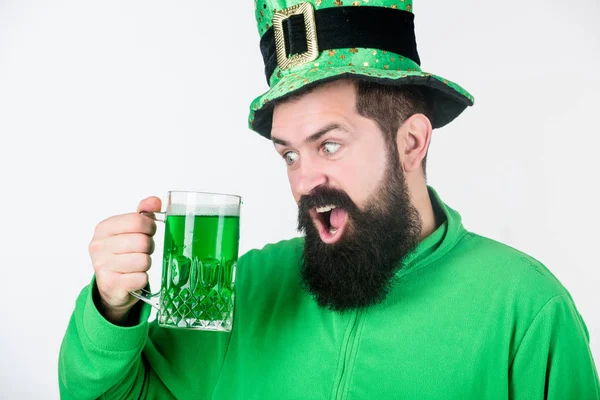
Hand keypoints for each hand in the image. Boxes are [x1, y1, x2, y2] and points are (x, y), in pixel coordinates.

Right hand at [88, 196, 160, 323]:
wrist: (110, 285)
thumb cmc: (122, 253)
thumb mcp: (130, 230)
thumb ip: (143, 213)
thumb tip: (155, 201)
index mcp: (104, 228)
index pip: (137, 221)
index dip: (150, 227)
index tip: (149, 232)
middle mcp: (99, 246)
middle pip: (142, 242)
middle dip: (149, 247)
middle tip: (143, 251)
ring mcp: (102, 266)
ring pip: (144, 261)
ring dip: (146, 263)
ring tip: (137, 264)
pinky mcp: (110, 284)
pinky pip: (141, 278)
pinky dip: (142, 278)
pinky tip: (134, 276)